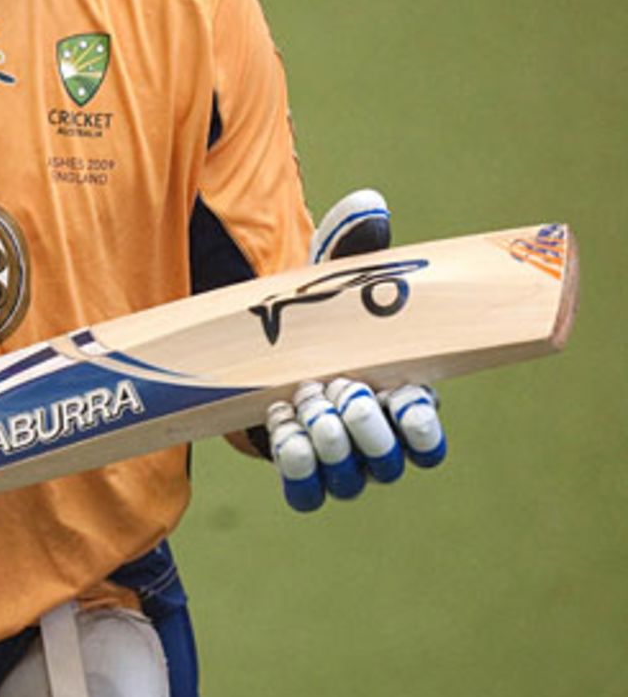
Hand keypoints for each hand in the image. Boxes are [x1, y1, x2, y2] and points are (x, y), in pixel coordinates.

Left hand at [267, 188, 446, 511]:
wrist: (265, 342)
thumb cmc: (320, 314)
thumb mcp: (338, 278)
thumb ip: (359, 246)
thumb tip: (369, 205)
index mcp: (403, 401)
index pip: (430, 441)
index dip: (421, 429)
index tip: (402, 397)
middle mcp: (377, 442)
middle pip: (387, 463)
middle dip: (363, 427)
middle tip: (337, 386)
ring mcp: (339, 463)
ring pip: (346, 480)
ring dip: (326, 443)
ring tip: (303, 398)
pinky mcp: (298, 471)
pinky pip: (305, 492)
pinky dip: (294, 461)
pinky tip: (279, 418)